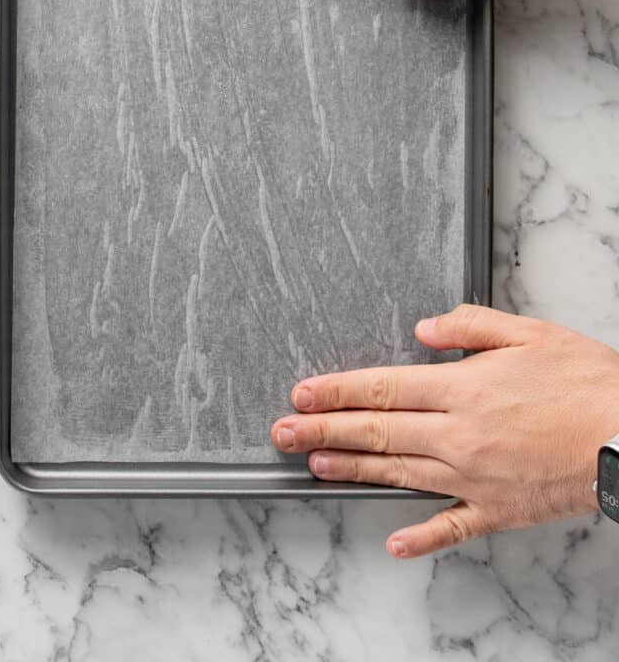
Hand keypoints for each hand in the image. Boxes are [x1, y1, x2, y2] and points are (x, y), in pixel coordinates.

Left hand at [270, 304, 618, 557]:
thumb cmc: (585, 383)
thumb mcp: (528, 333)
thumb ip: (469, 326)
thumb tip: (423, 328)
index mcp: (461, 389)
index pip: (381, 388)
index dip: (335, 391)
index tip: (301, 394)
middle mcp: (457, 436)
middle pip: (375, 432)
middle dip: (322, 432)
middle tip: (283, 434)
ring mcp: (473, 478)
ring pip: (397, 473)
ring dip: (351, 470)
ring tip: (313, 467)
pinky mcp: (496, 509)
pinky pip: (450, 526)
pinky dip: (419, 536)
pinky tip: (393, 540)